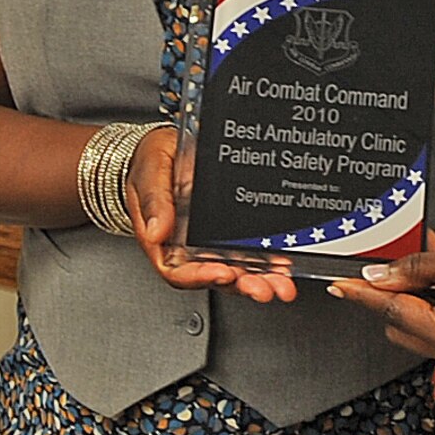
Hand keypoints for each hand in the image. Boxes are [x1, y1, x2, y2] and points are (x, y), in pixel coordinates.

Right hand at [127, 125, 297, 302]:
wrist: (167, 146)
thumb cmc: (152, 163)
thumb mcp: (150, 173)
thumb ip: (154, 201)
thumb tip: (158, 232)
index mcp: (164, 241)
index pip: (179, 271)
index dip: (201, 276)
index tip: (223, 273)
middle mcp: (189, 247)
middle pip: (214, 276)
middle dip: (242, 285)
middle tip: (263, 288)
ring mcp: (210, 241)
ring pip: (236, 269)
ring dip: (260, 279)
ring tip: (281, 282)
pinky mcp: (228, 230)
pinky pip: (248, 249)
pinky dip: (268, 259)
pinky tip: (284, 261)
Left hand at [327, 238, 434, 366]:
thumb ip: (415, 268)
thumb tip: (379, 274)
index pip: (395, 313)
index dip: (364, 295)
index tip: (339, 286)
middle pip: (400, 325)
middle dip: (394, 295)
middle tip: (396, 264)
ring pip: (417, 326)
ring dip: (415, 299)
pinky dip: (433, 303)